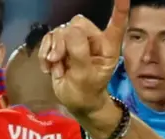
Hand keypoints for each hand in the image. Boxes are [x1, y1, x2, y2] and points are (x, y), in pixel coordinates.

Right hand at [40, 0, 128, 118]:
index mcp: (107, 46)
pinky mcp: (61, 44)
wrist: (76, 102)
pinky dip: (45, 52)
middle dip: (64, 41)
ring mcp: (76, 40)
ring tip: (56, 67)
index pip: (115, 25)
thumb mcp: (85, 77)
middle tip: (59, 60)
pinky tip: (49, 67)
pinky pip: (49, 37)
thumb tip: (69, 32)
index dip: (119, 10)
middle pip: (76, 24)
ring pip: (60, 30)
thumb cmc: (87, 92)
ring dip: (53, 49)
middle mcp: (93, 39)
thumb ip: (80, 53)